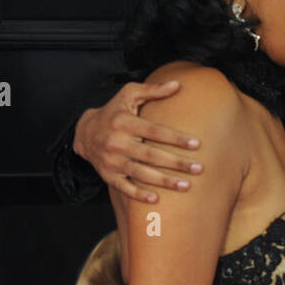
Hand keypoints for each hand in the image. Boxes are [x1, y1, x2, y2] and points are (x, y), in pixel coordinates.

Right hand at [74, 80, 201, 203]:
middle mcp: (116, 142)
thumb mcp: (129, 94)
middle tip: (199, 168)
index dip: (175, 138)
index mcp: (123, 122)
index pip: (154, 131)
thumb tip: (178, 84)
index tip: (197, 144)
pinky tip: (156, 199)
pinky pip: (124, 187)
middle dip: (176, 163)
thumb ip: (153, 90)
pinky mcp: (108, 175)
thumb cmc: (114, 111)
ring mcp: (111, 161)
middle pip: (150, 155)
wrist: (84, 132)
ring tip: (186, 186)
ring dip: (164, 181)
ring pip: (140, 173)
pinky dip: (138, 194)